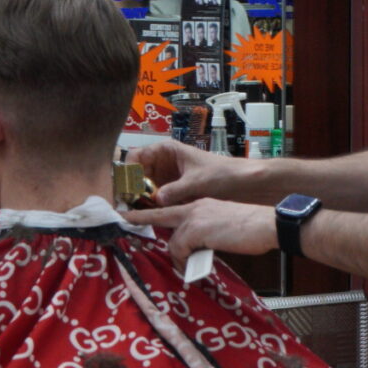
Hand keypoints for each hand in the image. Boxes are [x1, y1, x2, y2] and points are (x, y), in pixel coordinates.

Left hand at [125, 198, 276, 270]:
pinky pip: (180, 249)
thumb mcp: (222, 228)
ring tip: (189, 266)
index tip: (136, 215)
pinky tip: (196, 263)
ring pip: (173, 241)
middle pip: (159, 214)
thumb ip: (204, 234)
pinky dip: (184, 260)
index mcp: (201, 205)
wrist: (265, 223)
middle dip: (139, 218)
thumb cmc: (251, 228)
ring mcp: (194, 217)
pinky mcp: (196, 229)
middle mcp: (194, 207)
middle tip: (123, 219)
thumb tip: (193, 251)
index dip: (153, 213)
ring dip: (178, 257)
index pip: (171, 208)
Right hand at [126, 140, 260, 205]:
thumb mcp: (197, 181)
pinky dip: (150, 207)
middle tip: (125, 208)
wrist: (243, 184)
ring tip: (133, 216)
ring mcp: (166, 177)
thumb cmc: (222, 174)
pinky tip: (148, 217)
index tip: (124, 190)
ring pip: (143, 188)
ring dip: (138, 200)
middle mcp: (162, 162)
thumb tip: (156, 200)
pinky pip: (154, 199)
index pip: (135, 156)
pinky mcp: (172, 192)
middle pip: (136, 174)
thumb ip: (176, 190)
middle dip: (130, 190)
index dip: (127, 172)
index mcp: (166, 150)